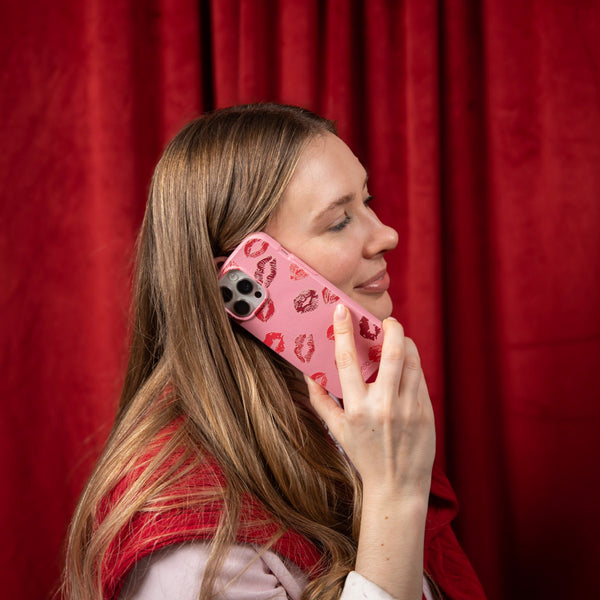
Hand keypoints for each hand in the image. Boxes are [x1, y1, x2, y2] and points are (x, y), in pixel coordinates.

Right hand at [304, 303, 434, 500]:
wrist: (397, 485)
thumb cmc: (364, 456)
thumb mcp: (336, 431)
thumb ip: (320, 401)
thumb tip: (308, 374)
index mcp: (356, 409)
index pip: (346, 360)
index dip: (343, 330)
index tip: (341, 310)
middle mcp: (383, 406)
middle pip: (391, 353)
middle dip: (390, 329)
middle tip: (386, 321)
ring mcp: (408, 408)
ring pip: (411, 361)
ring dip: (405, 343)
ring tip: (398, 339)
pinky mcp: (426, 411)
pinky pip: (420, 378)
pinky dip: (413, 365)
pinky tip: (406, 364)